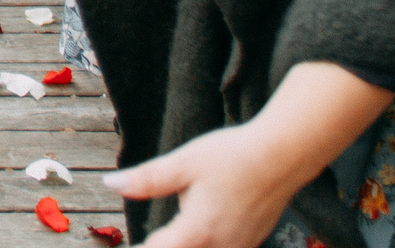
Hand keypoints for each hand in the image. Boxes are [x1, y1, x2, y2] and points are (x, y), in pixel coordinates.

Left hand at [106, 64, 394, 247]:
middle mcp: (220, 247)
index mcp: (198, 231)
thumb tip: (111, 184)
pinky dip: (203, 244)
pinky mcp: (250, 243)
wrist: (283, 156)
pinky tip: (196, 235)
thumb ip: (147, 180)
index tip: (126, 246)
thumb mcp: (184, 163)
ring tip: (166, 235)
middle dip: (162, 247)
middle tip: (145, 239)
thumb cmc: (233, 156)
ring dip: (183, 244)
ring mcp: (238, 247)